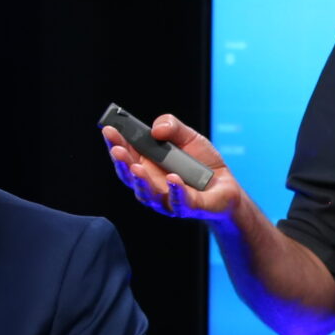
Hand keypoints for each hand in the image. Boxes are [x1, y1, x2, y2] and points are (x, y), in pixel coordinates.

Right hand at [102, 115, 248, 223]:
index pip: (126, 156)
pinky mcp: (189, 208)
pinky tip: (173, 179)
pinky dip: (175, 191)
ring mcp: (167, 200)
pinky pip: (180, 202)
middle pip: (130, 176)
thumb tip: (156, 129)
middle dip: (122, 162)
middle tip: (116, 148)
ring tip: (136, 168)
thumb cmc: (202, 163)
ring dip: (141, 181)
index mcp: (147, 166)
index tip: (108, 130)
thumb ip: (172, 127)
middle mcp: (151, 185)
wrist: (226, 186)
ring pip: (149, 194)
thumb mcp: (189, 137)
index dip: (116, 144)